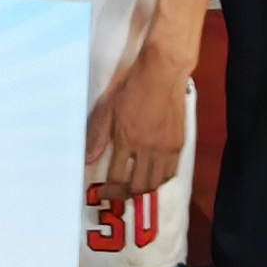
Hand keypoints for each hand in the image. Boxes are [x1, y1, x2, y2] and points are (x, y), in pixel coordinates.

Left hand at [85, 48, 187, 196]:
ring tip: (132, 186)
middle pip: (137, 186)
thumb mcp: (108, 107)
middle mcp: (148, 148)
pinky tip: (151, 175)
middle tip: (114, 192)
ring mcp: (166, 148)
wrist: (162, 72)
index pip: (116, 177)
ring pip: (156, 183)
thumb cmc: (132, 86)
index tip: (101, 190)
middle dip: (123, 194)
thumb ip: (98, 135)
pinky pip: (171, 172)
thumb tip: (88, 159)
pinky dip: (160, 179)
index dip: (107, 189)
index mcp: (127, 139)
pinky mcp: (179, 144)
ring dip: (143, 189)